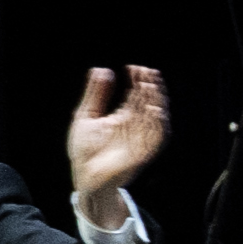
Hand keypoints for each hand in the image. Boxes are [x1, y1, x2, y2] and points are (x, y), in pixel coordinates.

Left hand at [66, 63, 170, 203]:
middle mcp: (135, 126)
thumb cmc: (84, 149)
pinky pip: (156, 137)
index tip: (132, 67)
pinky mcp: (144, 152)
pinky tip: (154, 109)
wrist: (84, 175)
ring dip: (156, 101)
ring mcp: (141, 138)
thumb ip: (96, 93)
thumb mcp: (86, 115)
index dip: (136, 81)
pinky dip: (158, 124)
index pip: (135, 95)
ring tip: (150, 86)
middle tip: (147, 72)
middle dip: (149, 87)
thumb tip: (102, 69)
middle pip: (148, 102)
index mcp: (123, 117)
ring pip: (155, 116)